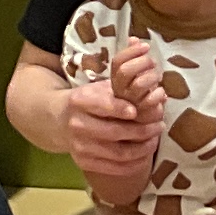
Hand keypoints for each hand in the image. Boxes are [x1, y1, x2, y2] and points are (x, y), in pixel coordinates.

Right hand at [59, 45, 168, 188]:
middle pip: (113, 132)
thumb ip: (122, 73)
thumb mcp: (97, 85)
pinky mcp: (84, 162)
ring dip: (141, 147)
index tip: (137, 110)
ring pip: (117, 152)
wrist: (56, 120)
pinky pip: (114, 168)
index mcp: (79, 101)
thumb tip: (144, 46)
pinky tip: (145, 155)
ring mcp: (79, 146)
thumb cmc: (87, 100)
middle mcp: (77, 124)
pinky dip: (133, 164)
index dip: (119, 109)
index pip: (101, 106)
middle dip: (141, 130)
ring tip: (155, 138)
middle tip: (160, 124)